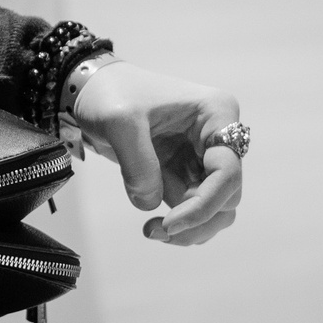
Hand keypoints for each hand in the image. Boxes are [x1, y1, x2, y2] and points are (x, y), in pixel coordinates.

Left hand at [66, 61, 244, 245]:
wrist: (93, 91)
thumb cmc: (111, 93)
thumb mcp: (120, 121)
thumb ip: (138, 164)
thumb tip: (150, 204)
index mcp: (216, 113)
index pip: (227, 172)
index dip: (204, 205)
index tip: (170, 223)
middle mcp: (217, 136)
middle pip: (229, 196)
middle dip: (198, 220)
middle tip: (158, 229)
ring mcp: (203, 157)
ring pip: (218, 209)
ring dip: (191, 229)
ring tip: (152, 231)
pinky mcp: (186, 173)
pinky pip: (197, 210)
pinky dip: (181, 226)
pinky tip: (153, 226)